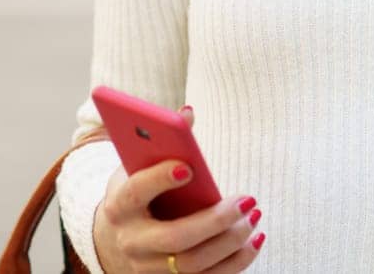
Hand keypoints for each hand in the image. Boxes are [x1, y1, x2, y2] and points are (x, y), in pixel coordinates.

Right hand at [93, 106, 265, 272]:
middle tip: (246, 201)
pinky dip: (236, 263)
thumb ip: (160, 142)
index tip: (189, 167)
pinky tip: (254, 240)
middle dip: (215, 221)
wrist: (123, 234)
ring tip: (253, 216)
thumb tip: (187, 114)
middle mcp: (131, 242)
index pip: (137, 193)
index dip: (159, 180)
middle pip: (174, 238)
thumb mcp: (139, 165)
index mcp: (119, 206)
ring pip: (194, 265)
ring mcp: (149, 268)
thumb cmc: (138, 190)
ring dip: (230, 242)